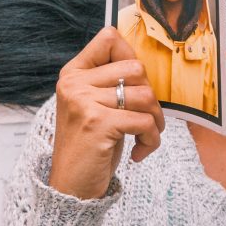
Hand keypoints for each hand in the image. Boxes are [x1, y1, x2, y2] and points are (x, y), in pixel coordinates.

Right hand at [49, 26, 164, 199]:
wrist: (71, 188)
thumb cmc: (91, 146)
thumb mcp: (94, 107)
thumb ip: (110, 82)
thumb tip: (141, 63)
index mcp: (73, 74)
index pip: (108, 37)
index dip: (130, 55)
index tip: (132, 84)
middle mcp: (75, 84)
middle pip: (136, 68)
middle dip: (151, 96)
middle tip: (145, 120)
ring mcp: (84, 102)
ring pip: (145, 96)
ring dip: (155, 121)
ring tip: (144, 136)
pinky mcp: (98, 123)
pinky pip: (145, 121)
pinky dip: (151, 139)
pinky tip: (139, 152)